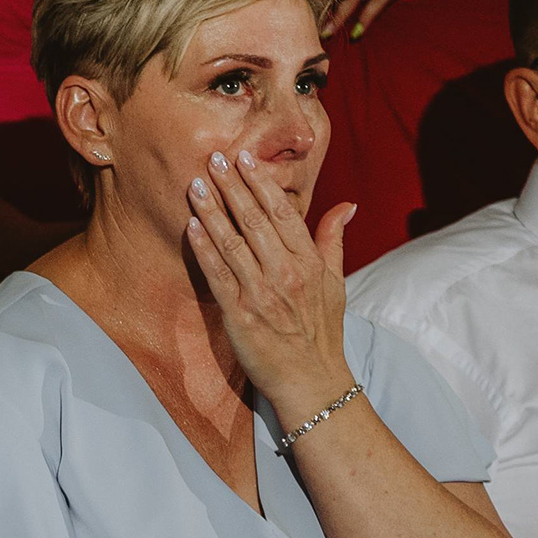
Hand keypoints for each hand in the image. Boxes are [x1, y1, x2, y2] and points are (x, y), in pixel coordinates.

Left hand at [184, 148, 357, 426]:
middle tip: (213, 158)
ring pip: (232, 242)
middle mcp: (287, 273)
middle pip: (255, 220)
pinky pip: (218, 274)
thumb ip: (333, 240)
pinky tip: (191, 225)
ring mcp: (262, 293)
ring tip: (194, 183)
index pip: (283, 213)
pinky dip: (204, 248)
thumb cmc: (321, 331)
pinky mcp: (240, 314)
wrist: (311, 380)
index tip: (245, 159)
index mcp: (309, 262)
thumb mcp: (336, 283)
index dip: (261, 184)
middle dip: (232, 186)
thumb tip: (347, 205)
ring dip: (212, 210)